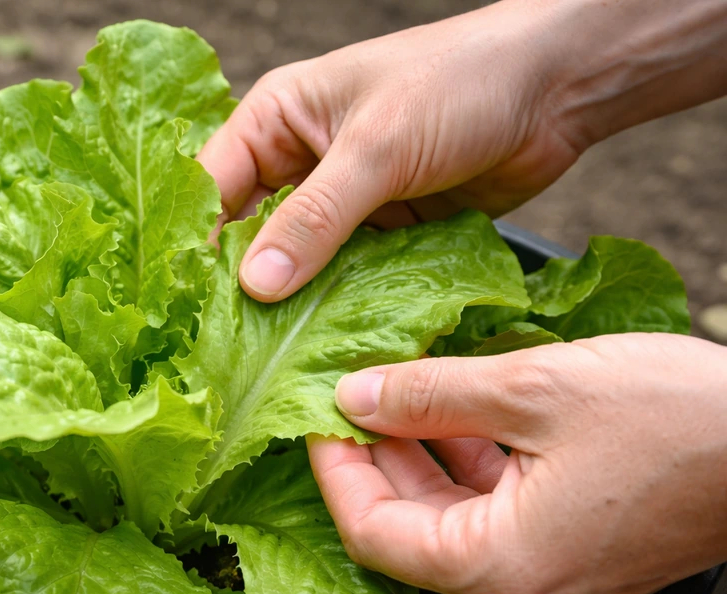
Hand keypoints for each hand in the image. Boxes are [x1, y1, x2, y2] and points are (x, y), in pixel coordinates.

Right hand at [198, 0, 726, 302]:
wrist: (555, 91)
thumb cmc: (459, 82)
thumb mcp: (377, 146)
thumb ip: (315, 218)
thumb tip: (256, 285)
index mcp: (277, 120)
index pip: (211, 189)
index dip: (195, 247)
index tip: (184, 308)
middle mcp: (300, 165)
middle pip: (250, 237)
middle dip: (241, 287)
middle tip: (224, 351)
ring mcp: (342, 205)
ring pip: (298, 267)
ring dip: (292, 307)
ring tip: (271, 363)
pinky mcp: (382, 237)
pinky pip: (346, 281)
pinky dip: (338, 310)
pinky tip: (327, 348)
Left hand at [308, 334, 726, 593]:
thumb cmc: (677, 420)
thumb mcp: (534, 390)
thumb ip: (430, 396)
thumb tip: (355, 397)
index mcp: (501, 571)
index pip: (372, 532)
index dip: (334, 470)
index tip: (315, 415)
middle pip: (408, 529)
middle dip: (375, 458)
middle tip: (349, 394)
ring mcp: (549, 582)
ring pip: (451, 521)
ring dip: (420, 457)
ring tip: (396, 391)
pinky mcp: (573, 558)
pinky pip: (495, 518)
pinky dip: (468, 467)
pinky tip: (456, 412)